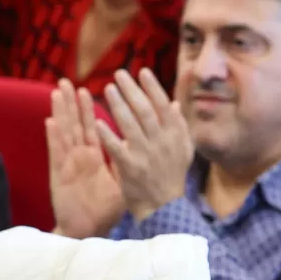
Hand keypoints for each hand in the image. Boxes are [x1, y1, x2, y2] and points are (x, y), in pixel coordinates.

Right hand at [46, 80, 123, 236]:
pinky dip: (54, 137)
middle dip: (72, 104)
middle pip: (75, 125)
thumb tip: (139, 145)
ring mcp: (69, 165)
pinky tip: (50, 121)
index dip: (90, 109)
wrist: (89, 231)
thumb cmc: (104, 209)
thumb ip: (125, 161)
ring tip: (57, 92)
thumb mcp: (119, 182)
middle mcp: (80, 157)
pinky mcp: (61, 176)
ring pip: (64, 133)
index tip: (90, 89)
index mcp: (94, 158)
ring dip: (61, 113)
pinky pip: (58, 154)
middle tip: (67, 82)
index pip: (92, 127)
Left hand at [95, 69, 193, 222]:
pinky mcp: (129, 167)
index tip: (142, 71)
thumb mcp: (183, 151)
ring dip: (118, 104)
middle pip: (144, 110)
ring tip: (107, 88)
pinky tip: (97, 121)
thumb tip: (174, 104)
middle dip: (131, 90)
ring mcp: (145, 154)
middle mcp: (160, 142)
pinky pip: (116, 147)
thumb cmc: (172, 177)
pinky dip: (107, 134)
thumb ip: (179, 127)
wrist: (164, 208)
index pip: (163, 106)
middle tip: (119, 74)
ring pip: (130, 124)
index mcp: (174, 136)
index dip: (153, 87)